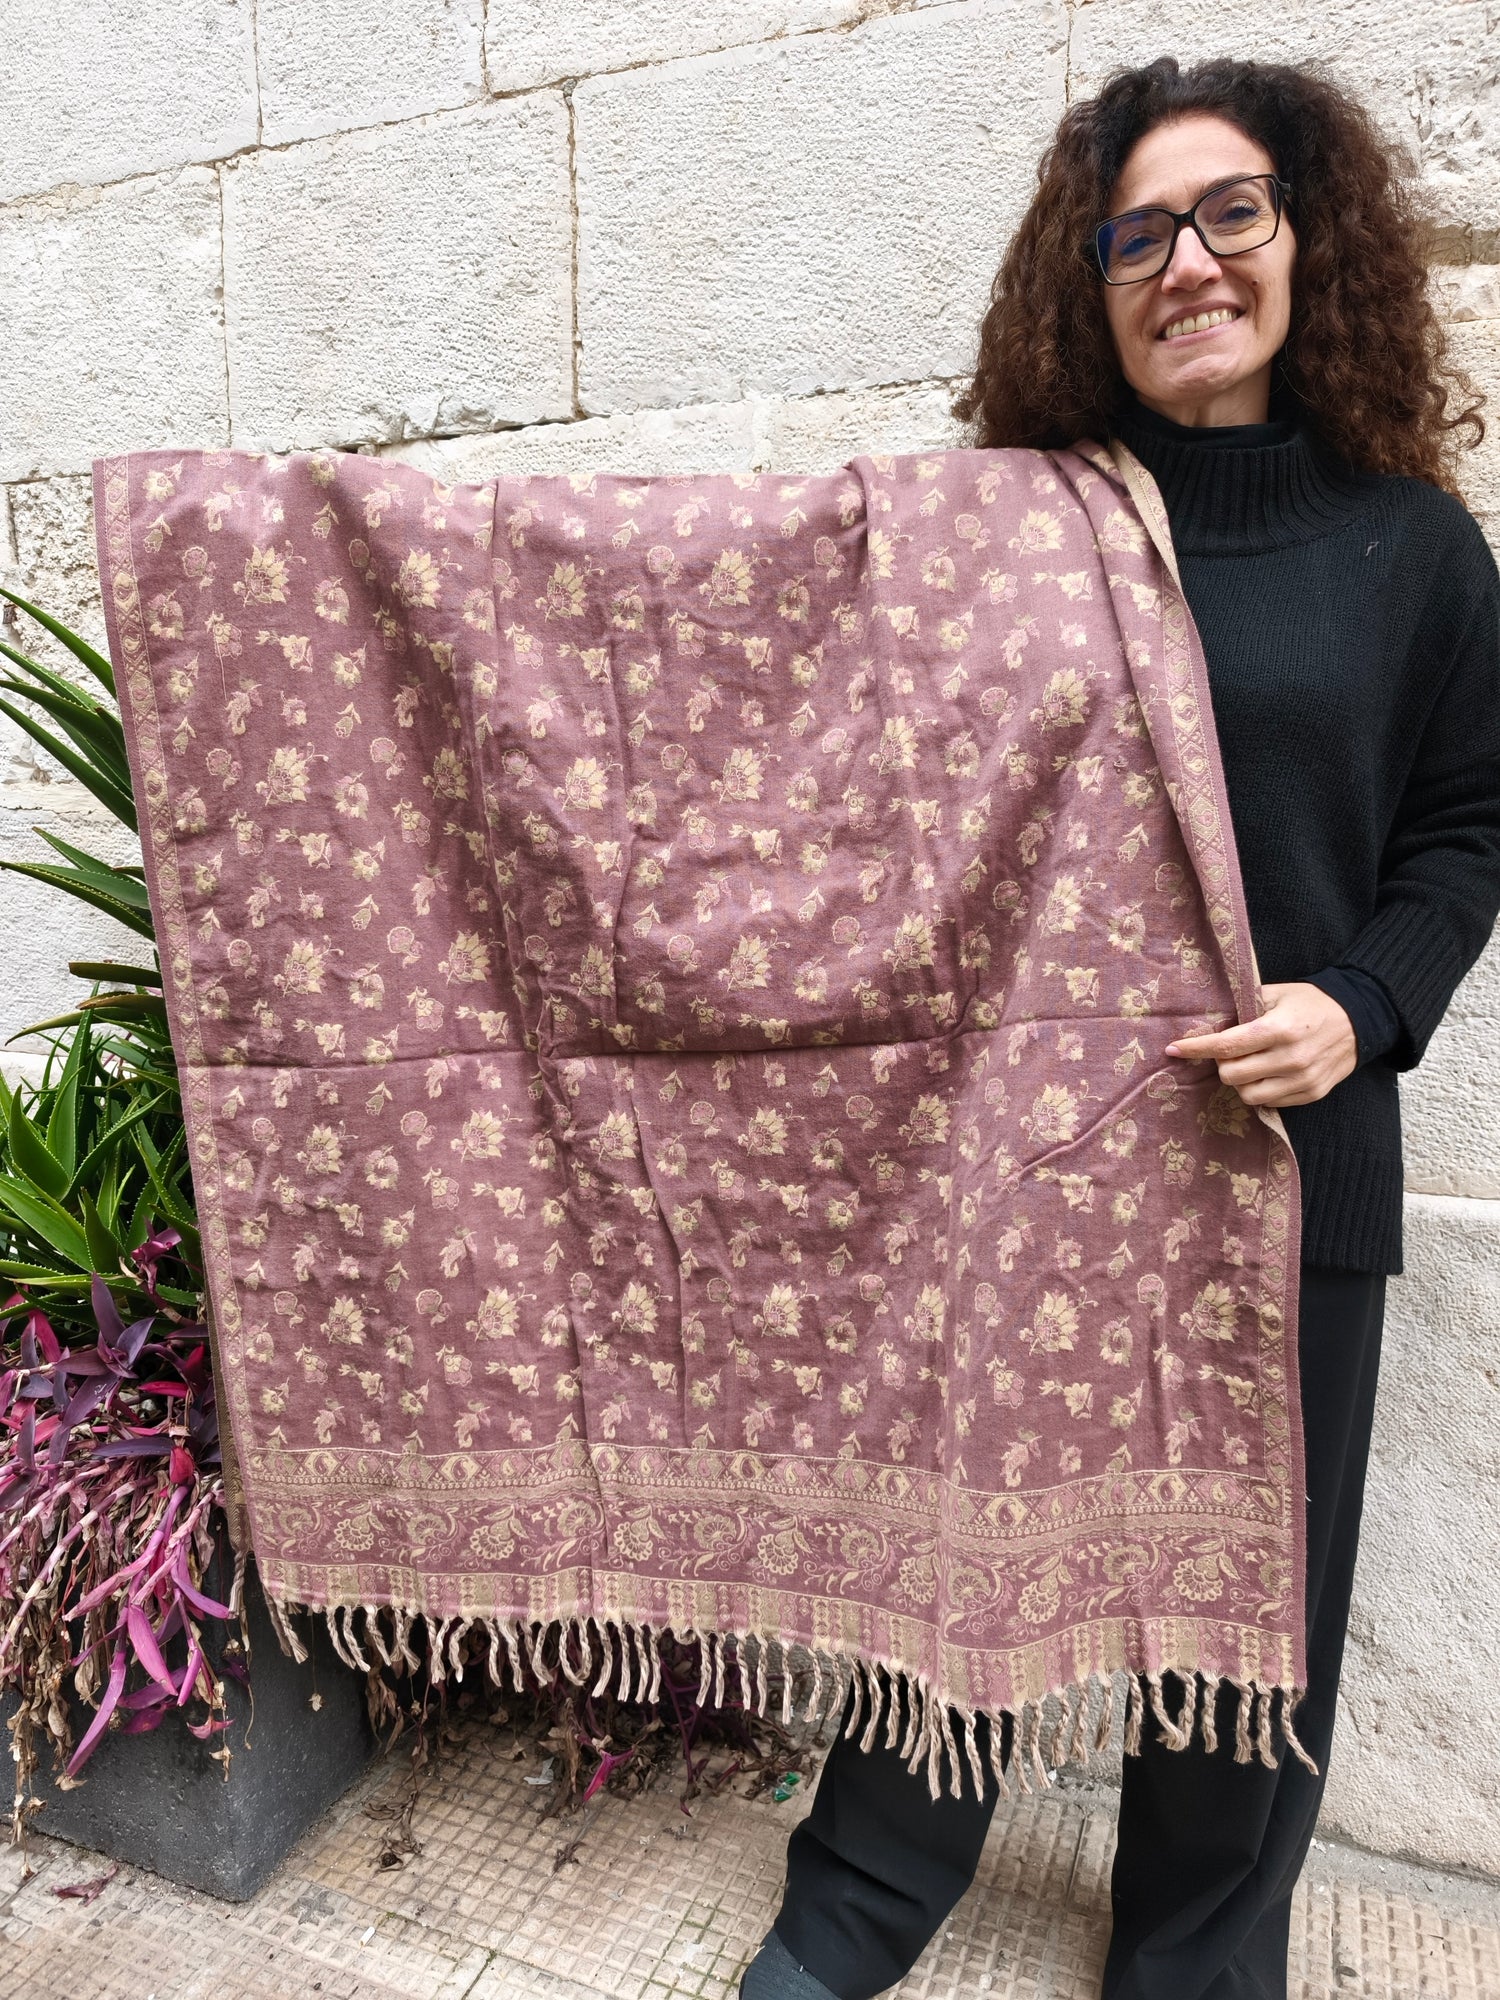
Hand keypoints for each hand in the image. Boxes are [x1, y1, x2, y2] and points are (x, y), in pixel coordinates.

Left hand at [1164, 981, 1358, 1107]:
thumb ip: (1244, 1006)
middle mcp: (1290, 1058)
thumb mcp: (1278, 993)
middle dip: (1222, 1063)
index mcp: (1279, 1028)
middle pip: (1231, 1075)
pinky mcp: (1311, 1094)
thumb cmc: (1312, 1003)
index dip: (1196, 1048)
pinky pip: (1270, 1102)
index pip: (1227, 1045)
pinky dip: (1260, 1089)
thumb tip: (1208, 1018)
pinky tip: (1267, 1072)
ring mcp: (1302, 1080)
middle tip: (1228, 1051)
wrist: (1360, 1020)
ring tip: (1248, 1063)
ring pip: (1248, 1095)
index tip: (1173, 1049)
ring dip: (1239, 1080)